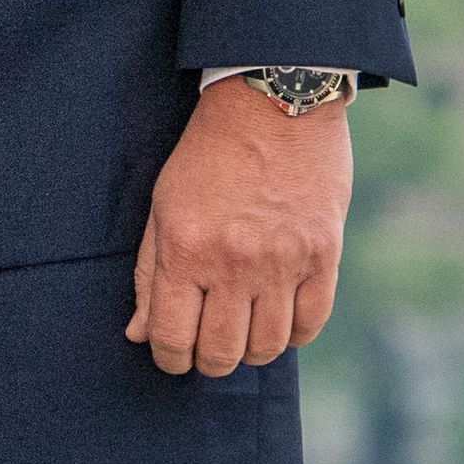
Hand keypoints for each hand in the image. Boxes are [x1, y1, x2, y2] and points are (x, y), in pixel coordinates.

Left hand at [125, 78, 352, 377]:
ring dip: (250, 352)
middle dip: (208, 362)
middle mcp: (234, 262)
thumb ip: (150, 272)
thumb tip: (140, 333)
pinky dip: (291, 334)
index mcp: (185, 248)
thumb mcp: (164, 204)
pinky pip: (309, 325)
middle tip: (206, 349)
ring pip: (266, 347)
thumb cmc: (207, 153)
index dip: (168, 358)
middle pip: (221, 353)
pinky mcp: (324, 256)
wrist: (273, 102)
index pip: (172, 337)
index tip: (171, 356)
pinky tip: (276, 320)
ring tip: (240, 333)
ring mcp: (283, 262)